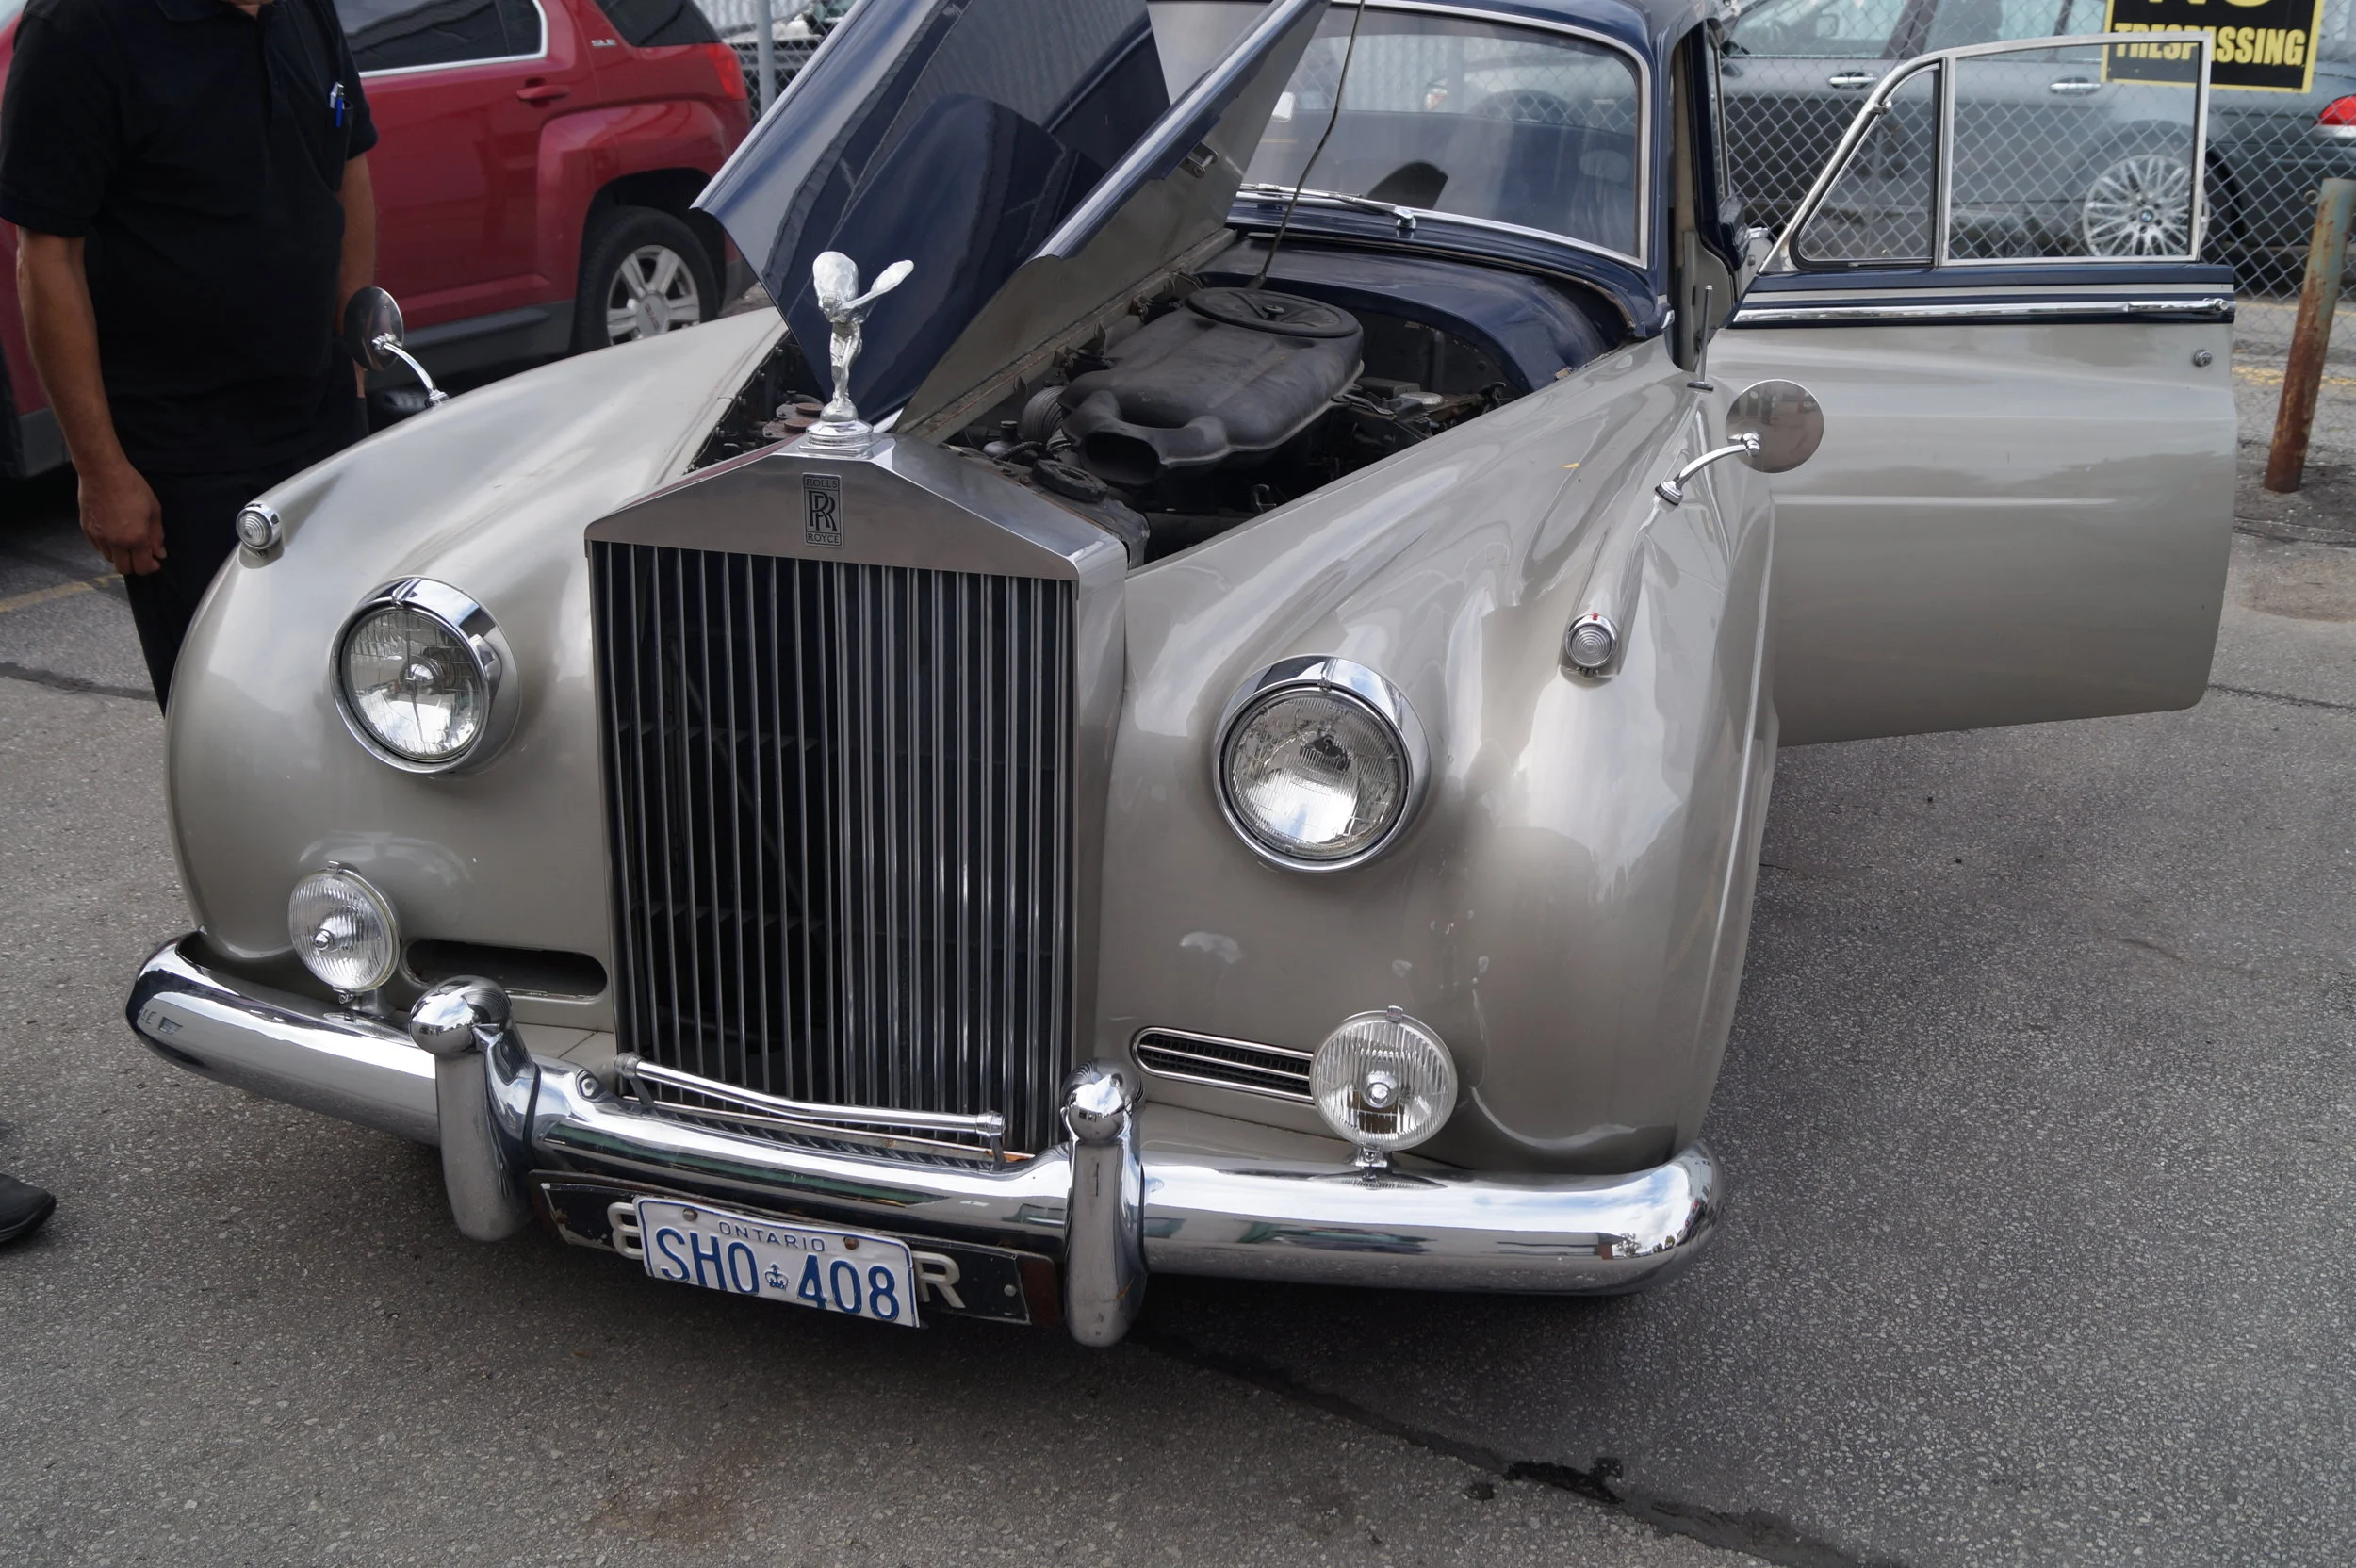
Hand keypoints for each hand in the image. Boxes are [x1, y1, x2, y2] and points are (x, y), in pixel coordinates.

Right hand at [79, 460, 164, 575]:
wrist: (102, 472)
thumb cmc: (132, 487)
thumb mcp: (153, 510)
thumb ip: (157, 535)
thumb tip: (159, 554)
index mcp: (135, 538)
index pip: (142, 568)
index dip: (150, 567)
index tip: (154, 561)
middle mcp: (115, 542)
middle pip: (123, 569)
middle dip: (134, 564)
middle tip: (140, 553)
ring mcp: (98, 536)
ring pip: (109, 558)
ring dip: (120, 555)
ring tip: (126, 540)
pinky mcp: (86, 529)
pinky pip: (98, 547)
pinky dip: (107, 545)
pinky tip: (113, 532)